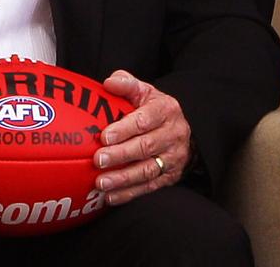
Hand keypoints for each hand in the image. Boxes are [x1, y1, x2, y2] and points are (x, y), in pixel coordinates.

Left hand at [93, 70, 190, 204]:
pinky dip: (129, 193)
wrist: (181, 129)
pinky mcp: (170, 176)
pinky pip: (149, 187)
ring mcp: (173, 158)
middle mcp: (173, 135)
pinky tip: (110, 196)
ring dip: (122, 179)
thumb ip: (126, 84)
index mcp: (166, 110)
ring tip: (101, 183)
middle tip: (98, 160)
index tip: (105, 136)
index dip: (124, 129)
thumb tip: (108, 83)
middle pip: (145, 147)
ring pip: (147, 170)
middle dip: (120, 155)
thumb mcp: (145, 91)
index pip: (144, 120)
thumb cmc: (154, 109)